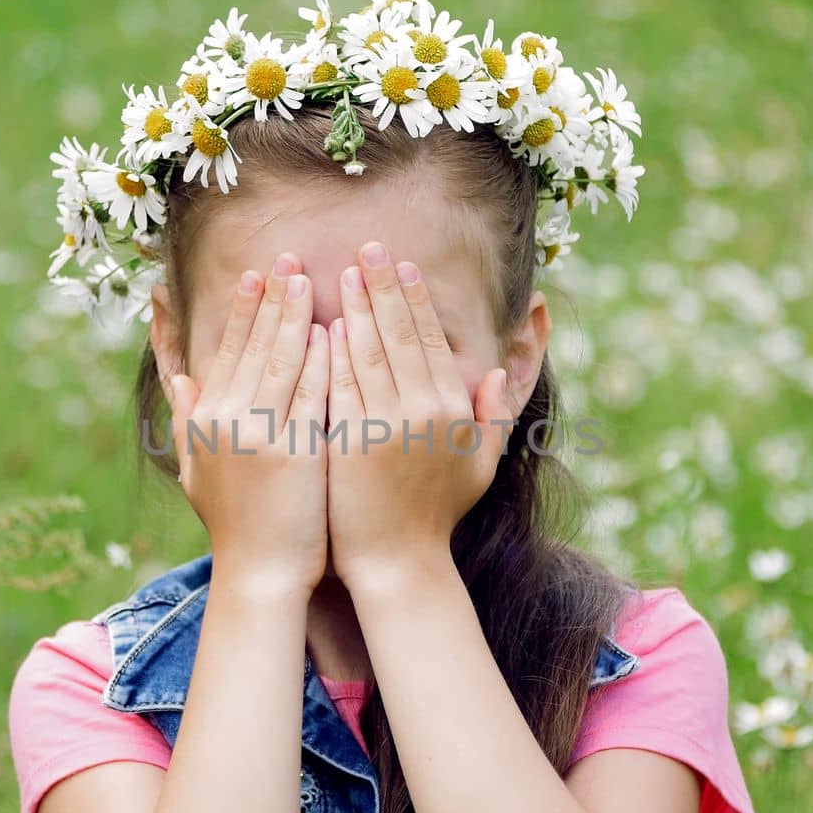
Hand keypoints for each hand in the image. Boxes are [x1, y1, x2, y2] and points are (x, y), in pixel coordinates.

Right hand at [163, 253, 330, 597]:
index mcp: (207, 417)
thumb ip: (186, 418)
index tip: (258, 274)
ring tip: (312, 279)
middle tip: (289, 258)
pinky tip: (336, 329)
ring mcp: (261, 434)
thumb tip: (178, 376)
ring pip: (282, 359)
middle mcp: (228, 419)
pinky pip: (312, 393)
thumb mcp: (195, 469)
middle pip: (254, 344)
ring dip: (297, 315)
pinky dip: (323, 359)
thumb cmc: (235, 524)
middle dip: (272, 297)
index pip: (227, 349)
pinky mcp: (296, 451)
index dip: (244, 309)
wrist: (260, 574)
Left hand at [325, 241, 513, 590]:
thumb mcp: (479, 466)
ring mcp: (386, 424)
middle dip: (381, 286)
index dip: (412, 298)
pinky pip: (338, 385)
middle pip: (398, 333)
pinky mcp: (351, 441)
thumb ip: (491, 417)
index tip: (399, 266)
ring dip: (352, 308)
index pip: (428, 338)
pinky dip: (329, 352)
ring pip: (366, 352)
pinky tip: (319, 325)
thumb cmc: (436, 516)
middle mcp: (424, 410)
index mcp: (453, 408)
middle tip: (365, 249)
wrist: (396, 563)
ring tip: (339, 274)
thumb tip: (492, 374)